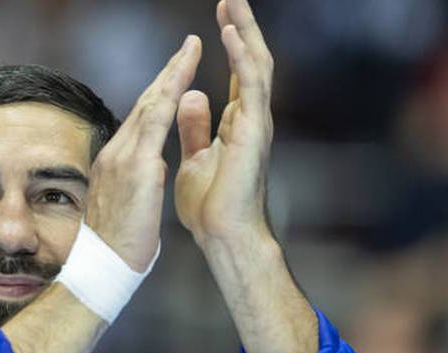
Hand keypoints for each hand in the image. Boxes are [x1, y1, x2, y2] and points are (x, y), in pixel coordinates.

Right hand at [85, 34, 201, 271]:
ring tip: (190, 49)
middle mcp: (115, 152)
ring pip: (150, 104)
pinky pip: (155, 120)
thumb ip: (137, 179)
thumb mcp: (127, 203)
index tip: (176, 72)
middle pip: (144, 103)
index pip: (140, 119)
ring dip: (172, 73)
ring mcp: (123, 156)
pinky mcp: (136, 165)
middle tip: (188, 46)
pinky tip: (184, 77)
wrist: (104, 266)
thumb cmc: (118, 244)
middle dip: (168, 72)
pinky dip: (170, 93)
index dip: (159, 92)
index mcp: (114, 162)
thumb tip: (151, 168)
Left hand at [174, 0, 274, 250]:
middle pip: (250, 61)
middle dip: (241, 27)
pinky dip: (242, 57)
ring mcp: (256, 124)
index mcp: (237, 123)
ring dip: (245, 32)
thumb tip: (191, 96)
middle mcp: (251, 119)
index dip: (231, 43)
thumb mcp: (195, 158)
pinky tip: (232, 34)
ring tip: (232, 3)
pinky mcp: (254, 132)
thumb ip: (195, 127)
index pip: (238, 72)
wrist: (222, 235)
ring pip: (256, 65)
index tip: (220, 16)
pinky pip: (252, 85)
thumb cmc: (210, 205)